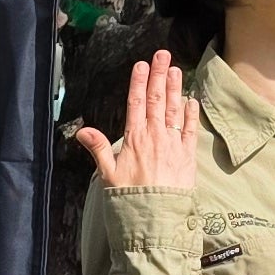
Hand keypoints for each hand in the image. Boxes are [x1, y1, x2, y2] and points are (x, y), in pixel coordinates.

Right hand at [73, 50, 199, 192]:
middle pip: (156, 100)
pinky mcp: (188, 156)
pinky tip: (191, 99)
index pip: (136, 103)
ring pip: (174, 109)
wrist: (156, 220)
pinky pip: (190, 129)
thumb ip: (98, 149)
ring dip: (175, 88)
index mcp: (134, 139)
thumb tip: (82, 130)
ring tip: (175, 69)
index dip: (139, 82)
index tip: (141, 65)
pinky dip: (191, 113)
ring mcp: (173, 144)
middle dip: (159, 75)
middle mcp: (155, 137)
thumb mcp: (108, 175)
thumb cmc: (129, 199)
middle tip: (162, 55)